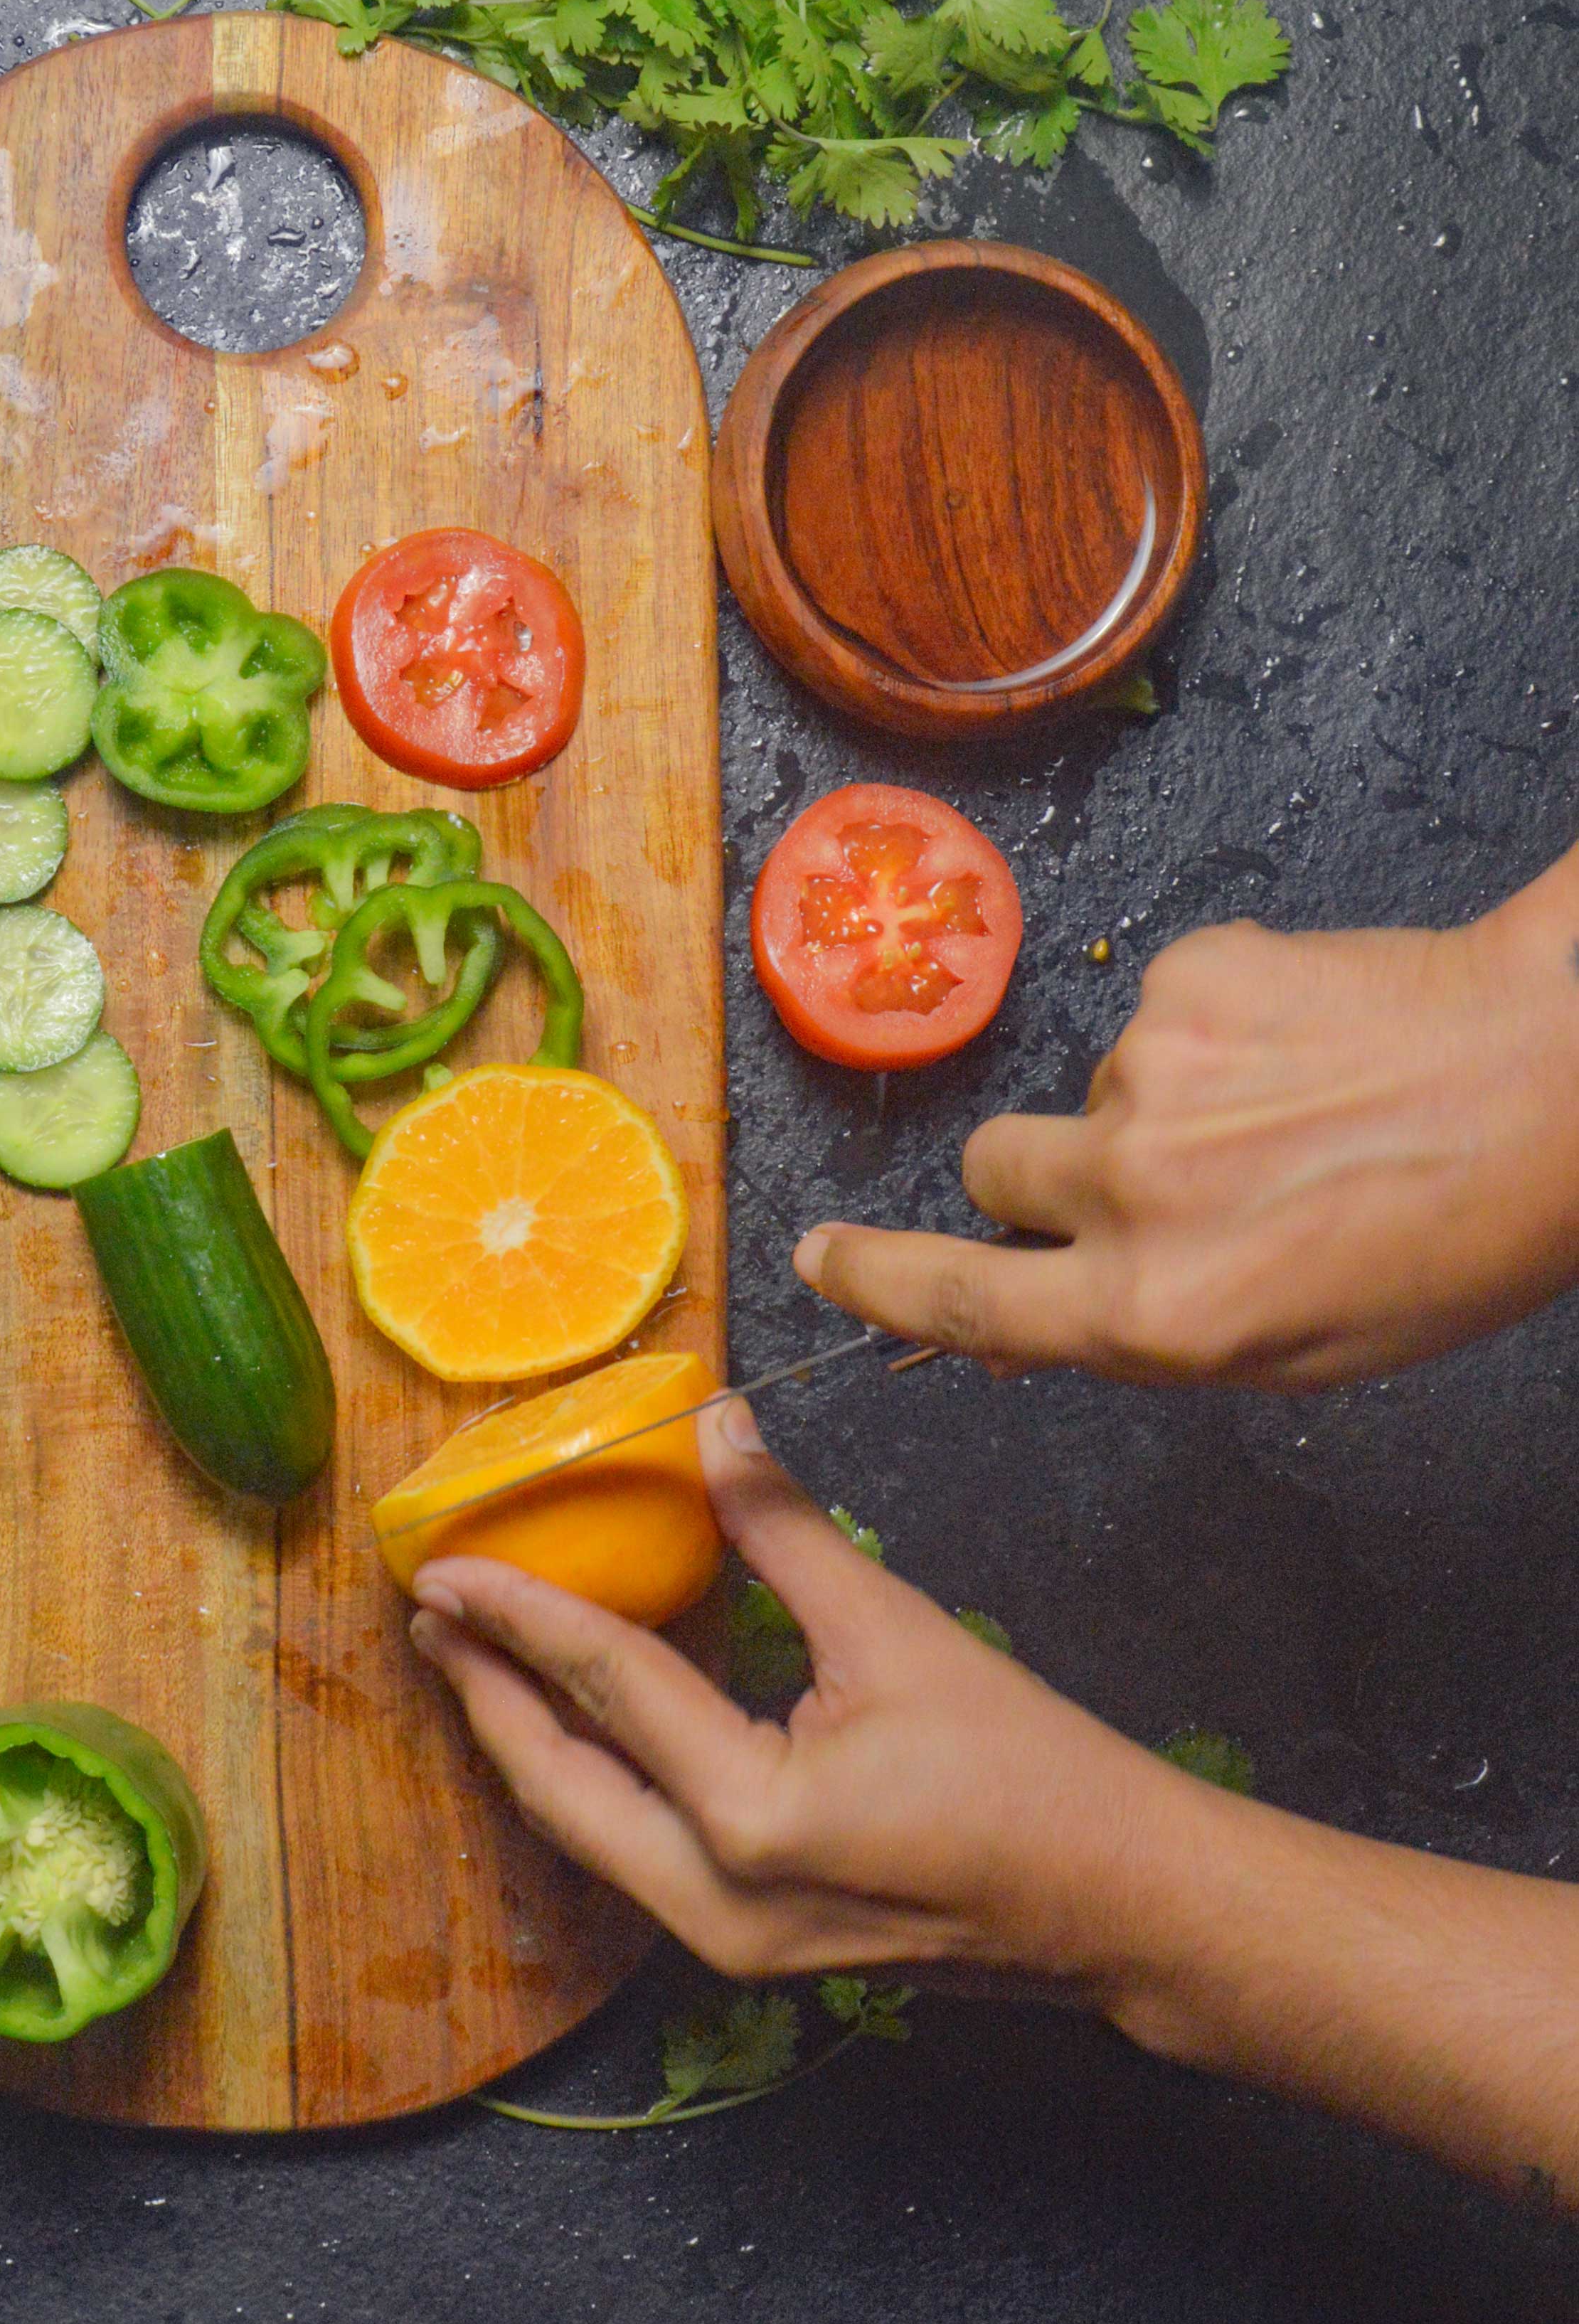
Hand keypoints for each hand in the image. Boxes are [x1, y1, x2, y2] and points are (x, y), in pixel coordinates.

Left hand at [408, 1403, 1176, 1990]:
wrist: (1122, 1904)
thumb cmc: (1033, 1774)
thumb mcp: (900, 1632)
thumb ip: (787, 1532)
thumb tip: (716, 1427)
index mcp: (749, 1820)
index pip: (606, 1688)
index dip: (519, 1614)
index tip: (444, 1564)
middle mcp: (715, 1901)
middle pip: (558, 1784)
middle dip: (486, 1695)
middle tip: (433, 1614)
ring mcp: (727, 1942)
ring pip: (585, 1832)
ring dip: (527, 1742)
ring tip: (477, 1661)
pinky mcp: (749, 1946)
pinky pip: (633, 1856)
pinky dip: (590, 1784)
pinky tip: (570, 1725)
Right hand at [794, 867, 1578, 1387]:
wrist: (1558, 1074)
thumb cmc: (1456, 1232)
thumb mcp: (1301, 1346)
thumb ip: (1153, 1332)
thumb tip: (1035, 1313)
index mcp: (1157, 1311)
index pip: (958, 1302)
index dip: (872, 1278)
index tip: (820, 1254)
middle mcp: (1128, 1193)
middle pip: (996, 1174)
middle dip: (1046, 1178)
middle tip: (1157, 1179)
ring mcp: (1148, 1072)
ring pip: (1091, 1090)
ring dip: (1159, 1103)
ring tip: (1291, 1110)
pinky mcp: (1187, 977)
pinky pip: (1160, 1010)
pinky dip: (1218, 1030)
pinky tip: (1312, 1046)